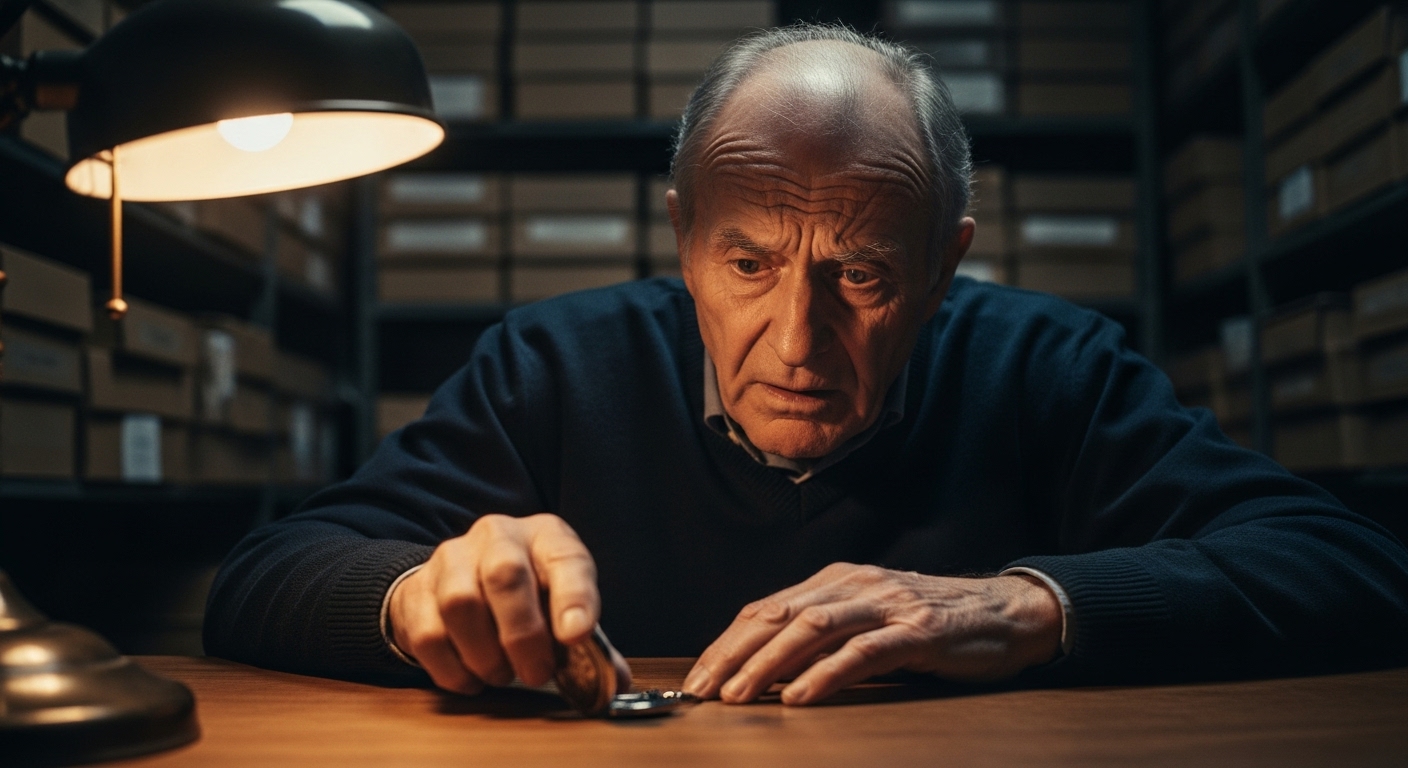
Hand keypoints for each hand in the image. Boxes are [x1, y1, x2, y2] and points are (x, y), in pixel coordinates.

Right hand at [389, 513, 630, 694]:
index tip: (577, 636)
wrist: (456, 581)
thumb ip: (589, 644)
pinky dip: (455, 669)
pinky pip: (429, 635)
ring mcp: (451, 559)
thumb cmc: (524, 597)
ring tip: (503, 673)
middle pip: (505, 574)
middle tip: (537, 674)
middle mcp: (497, 536)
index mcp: (545, 536)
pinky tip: (473, 677)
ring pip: (461, 603)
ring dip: (486, 654)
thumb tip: (616, 680)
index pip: (565, 557)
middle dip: (523, 634)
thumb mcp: (562, 606)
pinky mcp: (416, 591)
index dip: (574, 596)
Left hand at [681, 563, 1061, 705]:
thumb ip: (822, 635)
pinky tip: (800, 696)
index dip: (727, 643)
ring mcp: (886, 605)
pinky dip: (827, 674)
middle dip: (734, 655)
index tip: (699, 677)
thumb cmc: (931, 623)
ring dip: (769, 665)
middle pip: (779, 616)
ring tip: (739, 695)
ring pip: (812, 630)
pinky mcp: (917, 632)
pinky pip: (863, 652)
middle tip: (703, 691)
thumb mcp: (867, 618)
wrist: (1004, 612)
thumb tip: (765, 669)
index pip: (766, 609)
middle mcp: (855, 585)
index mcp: (836, 581)